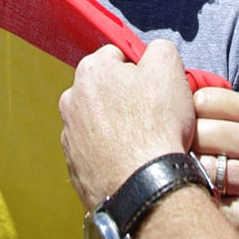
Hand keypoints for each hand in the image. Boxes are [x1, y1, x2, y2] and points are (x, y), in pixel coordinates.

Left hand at [59, 40, 194, 208]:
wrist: (145, 189)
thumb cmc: (156, 126)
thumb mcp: (169, 67)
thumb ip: (158, 49)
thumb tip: (152, 53)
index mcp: (90, 71)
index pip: (118, 57)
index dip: (142, 71)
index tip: (155, 89)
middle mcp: (71, 100)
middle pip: (106, 90)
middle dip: (126, 99)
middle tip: (152, 116)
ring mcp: (70, 137)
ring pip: (101, 122)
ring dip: (118, 128)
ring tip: (143, 143)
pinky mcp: (74, 168)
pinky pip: (97, 152)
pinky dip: (112, 155)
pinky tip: (131, 162)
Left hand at [192, 87, 238, 238]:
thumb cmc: (231, 163)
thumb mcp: (229, 126)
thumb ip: (207, 103)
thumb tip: (157, 67)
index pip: (203, 98)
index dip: (189, 116)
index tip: (198, 133)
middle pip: (199, 130)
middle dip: (185, 146)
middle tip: (194, 162)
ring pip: (200, 164)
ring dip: (189, 174)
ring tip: (199, 181)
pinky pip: (206, 196)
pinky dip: (197, 199)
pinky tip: (208, 202)